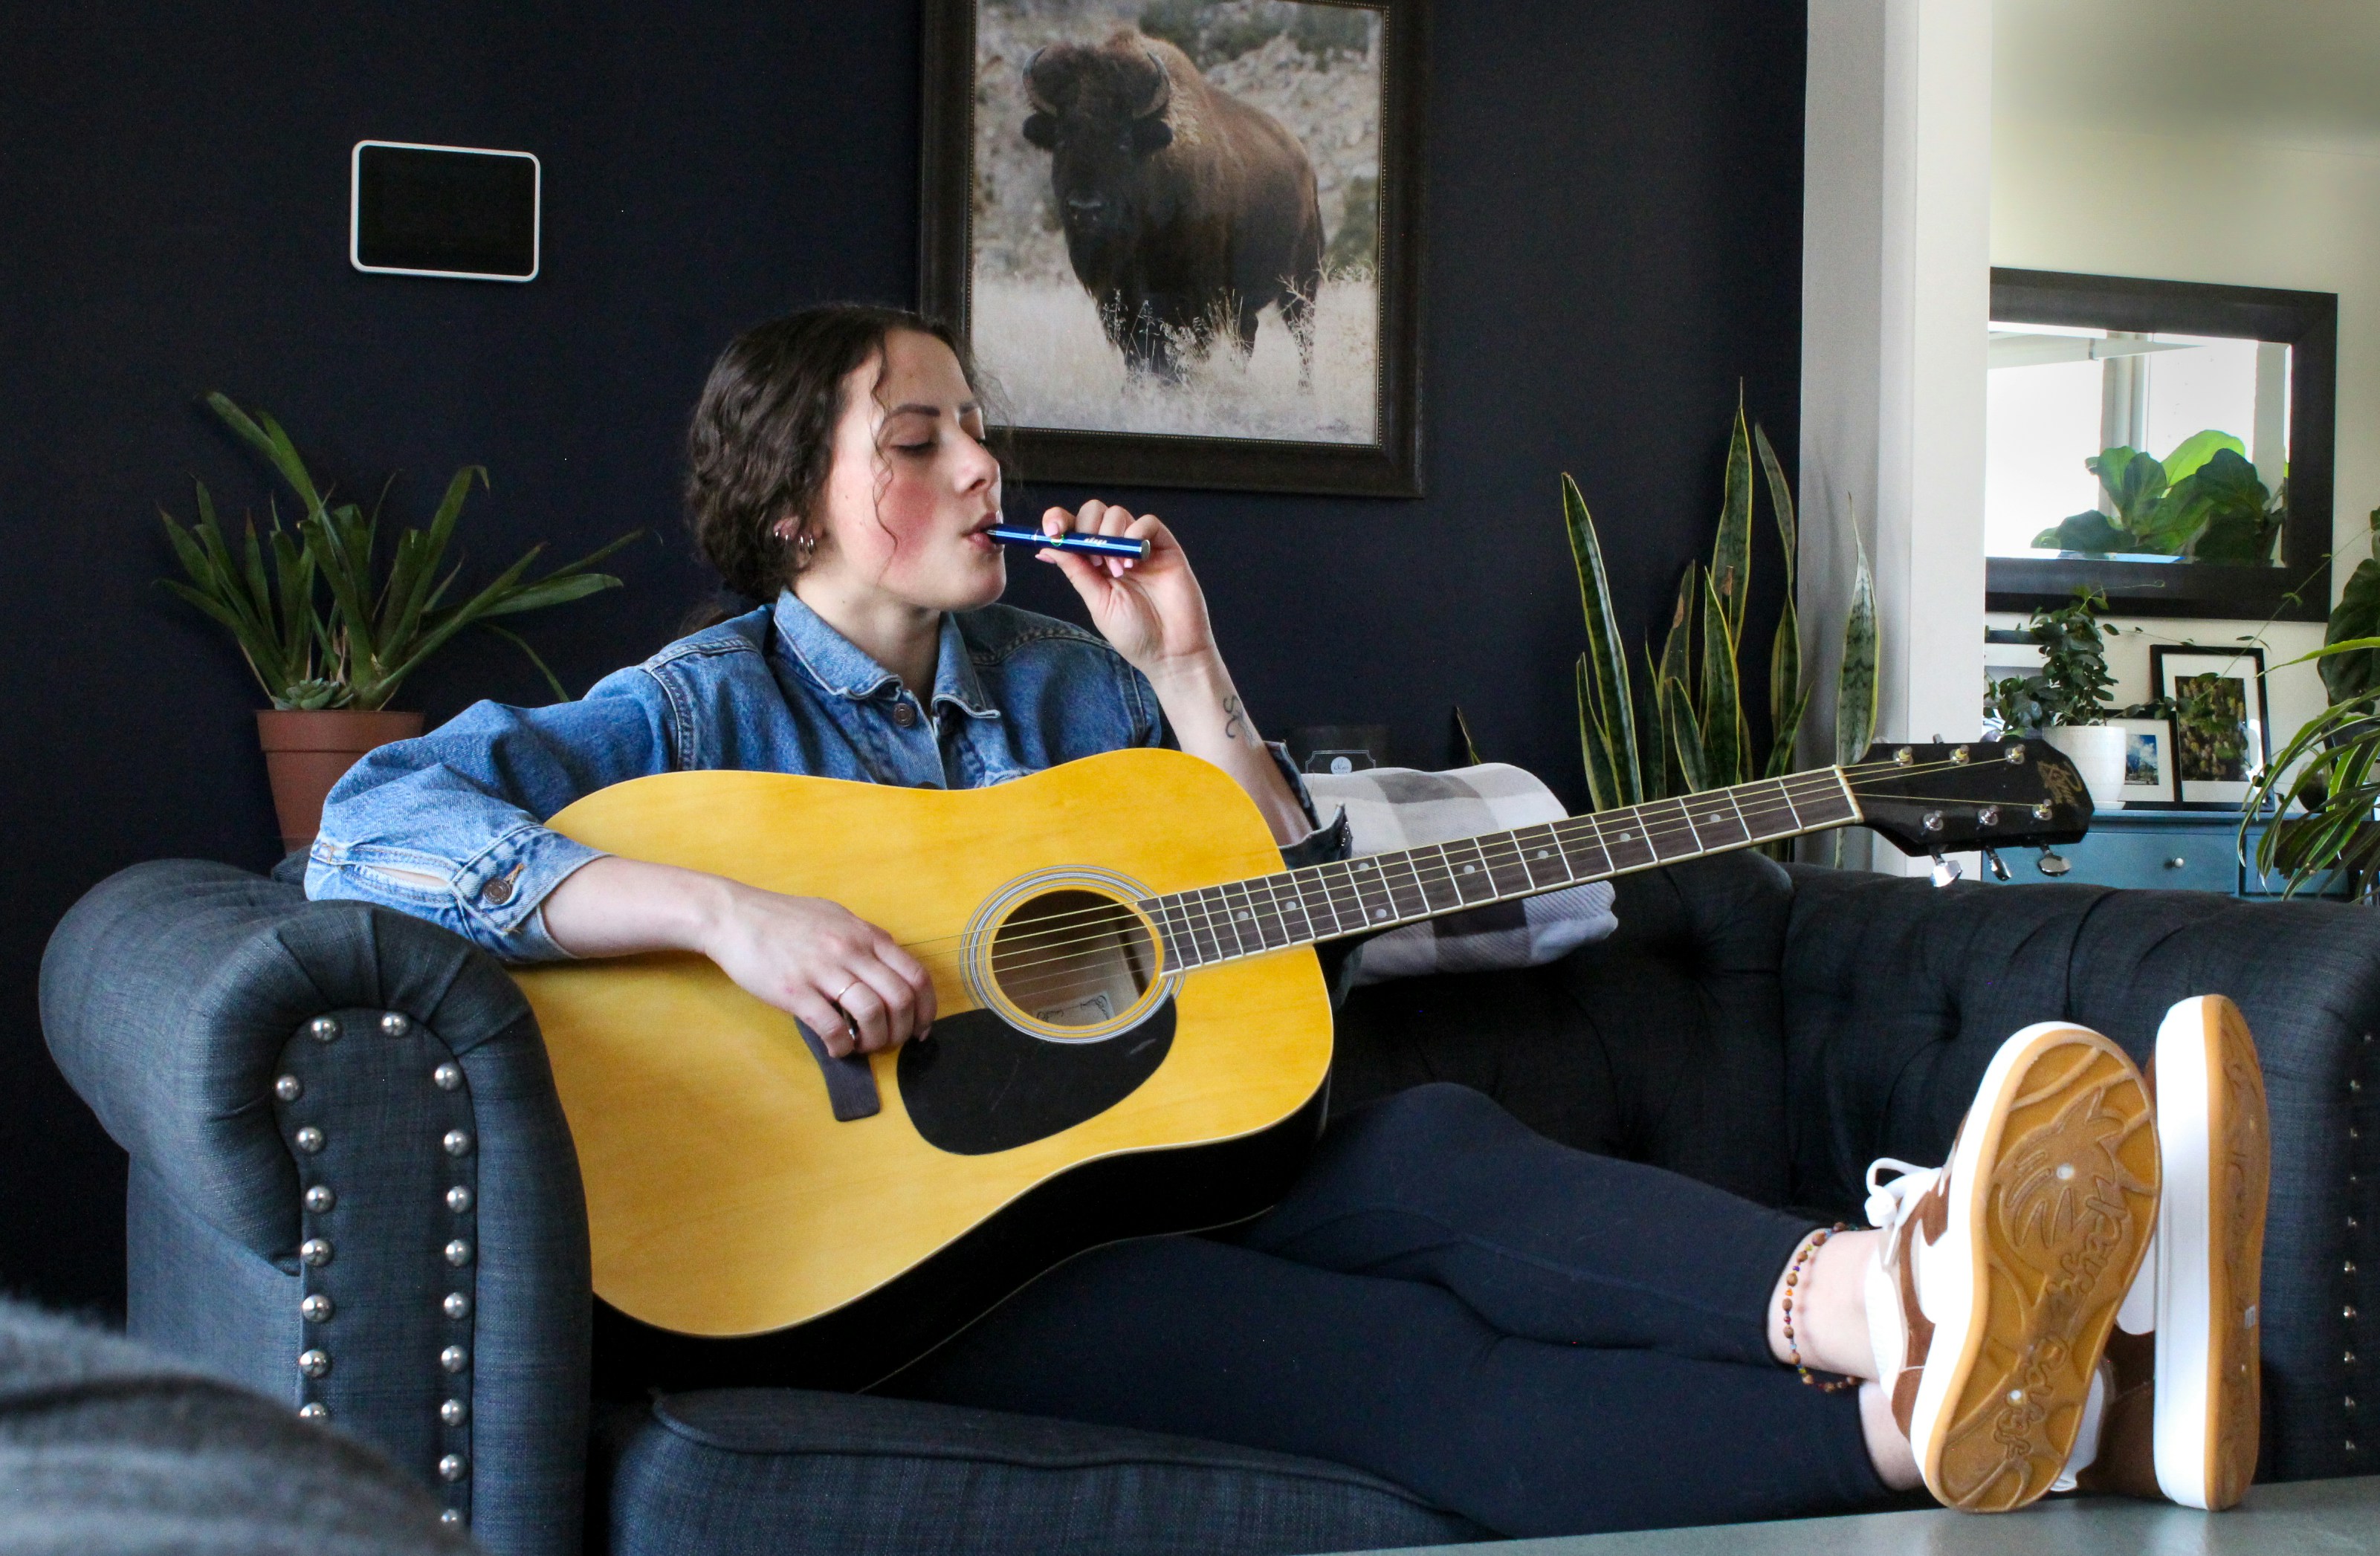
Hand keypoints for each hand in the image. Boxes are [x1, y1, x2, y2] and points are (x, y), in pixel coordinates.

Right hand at [699, 883, 935, 1056]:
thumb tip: (889, 963)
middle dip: (904, 1030)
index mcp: (865, 935)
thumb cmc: (783, 918)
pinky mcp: (795, 991)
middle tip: (892, 1042)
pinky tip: (838, 1047)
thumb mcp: (835, 916)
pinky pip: (832, 1026)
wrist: (734, 916)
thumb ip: (865, 939)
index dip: (926, 1008)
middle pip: (901, 999)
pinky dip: (843, 1045)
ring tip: (863, 1045)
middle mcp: (851, 950)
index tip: (922, 1028)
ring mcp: (823, 970)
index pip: (915, 975)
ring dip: (875, 1040)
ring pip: (873, 1013)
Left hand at [1036, 500, 1217, 680]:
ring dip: (1111, 537)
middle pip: (1093, 512)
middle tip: (1095, 562)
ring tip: (1120, 571)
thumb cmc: (1134, 633)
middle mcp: (1115, 549)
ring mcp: (1139, 546)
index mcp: (1094, 563)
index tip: (1052, 532)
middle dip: (1086, 529)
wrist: (1170, 651)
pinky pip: (1147, 522)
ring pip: (1117, 513)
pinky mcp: (1164, 546)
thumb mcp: (1097, 601)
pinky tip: (1136, 561)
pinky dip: (1137, 533)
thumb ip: (1076, 570)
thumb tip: (1047, 547)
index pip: (1072, 528)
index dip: (1058, 521)